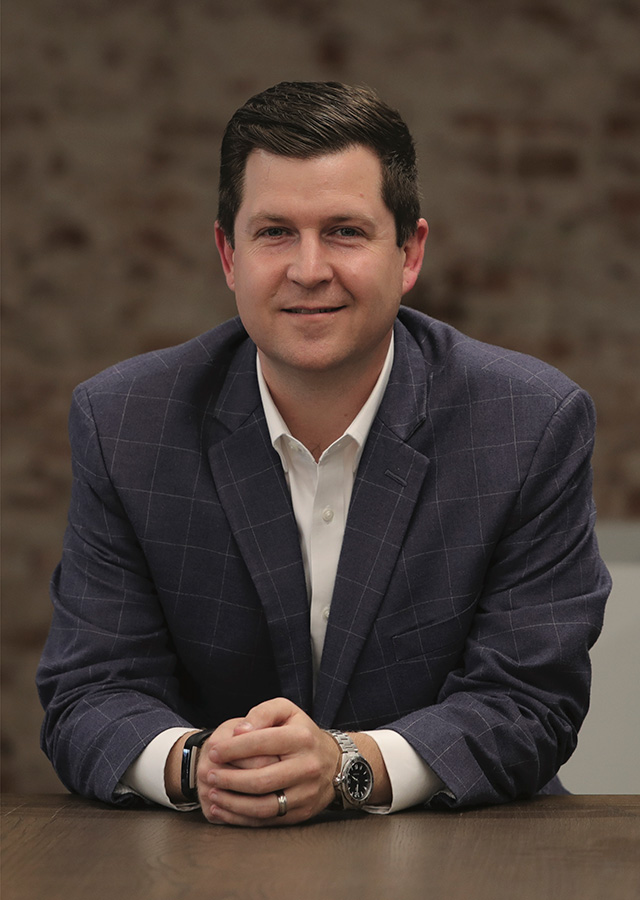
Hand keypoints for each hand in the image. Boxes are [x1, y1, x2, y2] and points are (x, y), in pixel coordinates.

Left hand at [197, 698, 339, 826]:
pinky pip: (268, 820)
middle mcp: (307, 767)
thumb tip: (240, 731)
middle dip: (229, 779)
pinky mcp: (301, 812)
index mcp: (301, 738)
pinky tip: (223, 809)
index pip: (262, 743)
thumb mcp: (287, 711)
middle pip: (261, 779)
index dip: (234, 748)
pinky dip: (242, 817)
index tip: (214, 751)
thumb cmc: (301, 733)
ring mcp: (306, 793)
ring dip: (233, 803)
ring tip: (212, 794)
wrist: (333, 763)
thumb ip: (262, 713)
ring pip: (264, 805)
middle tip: (209, 775)